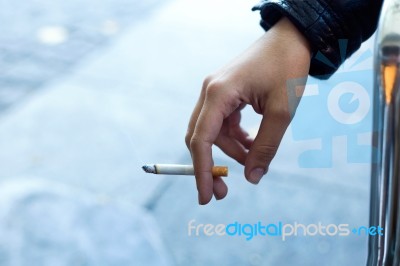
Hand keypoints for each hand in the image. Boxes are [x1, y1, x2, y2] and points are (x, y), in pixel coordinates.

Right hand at [185, 17, 310, 203]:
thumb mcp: (282, 112)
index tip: (205, 197)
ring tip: (253, 158)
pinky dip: (235, 137)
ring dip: (230, 150)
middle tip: (224, 191)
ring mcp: (216, 91)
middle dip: (211, 165)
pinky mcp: (225, 93)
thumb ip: (266, 147)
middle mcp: (210, 92)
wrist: (292, 38)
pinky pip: (223, 122)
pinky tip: (251, 143)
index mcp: (218, 94)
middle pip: (201, 137)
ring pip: (214, 132)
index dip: (201, 171)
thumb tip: (251, 178)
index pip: (201, 140)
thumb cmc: (287, 68)